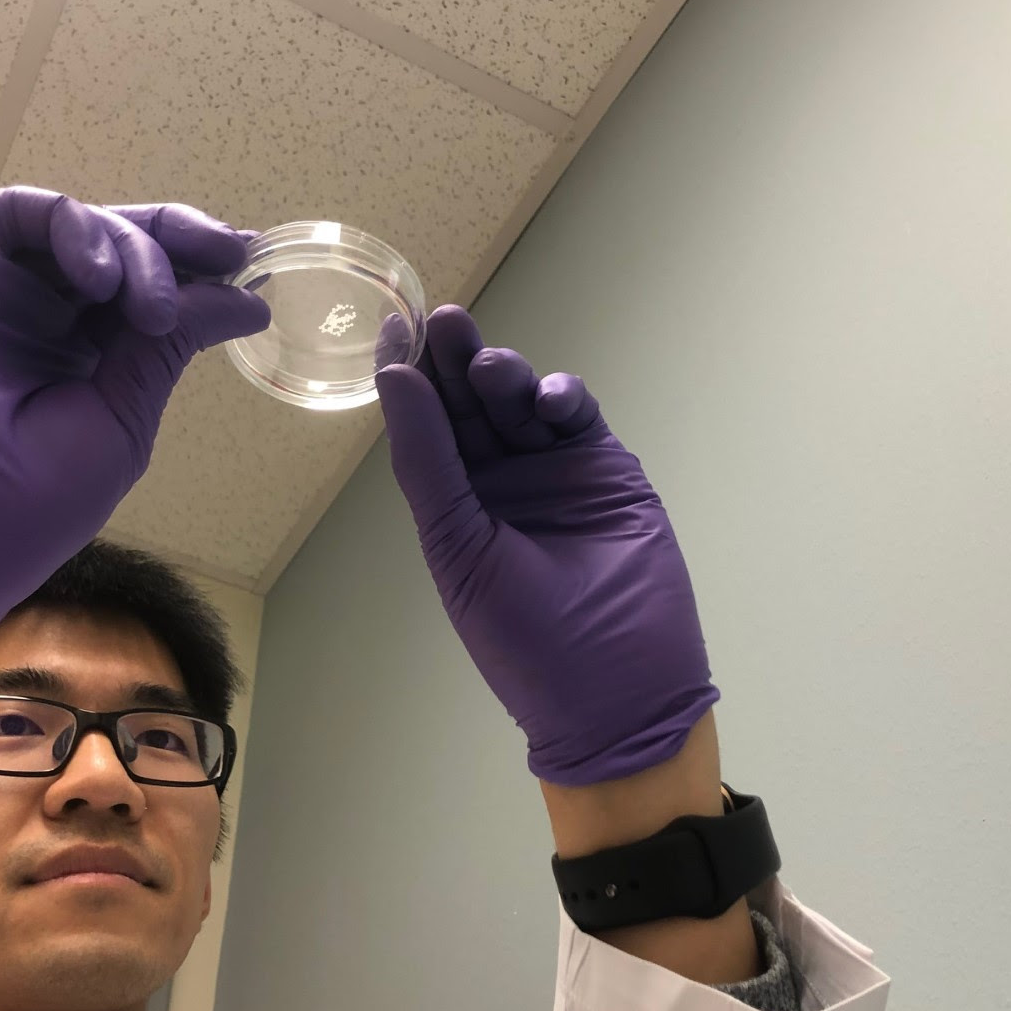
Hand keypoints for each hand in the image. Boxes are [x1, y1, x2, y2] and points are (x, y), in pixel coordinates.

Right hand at [0, 186, 268, 693]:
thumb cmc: (18, 506)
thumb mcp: (117, 423)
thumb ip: (165, 351)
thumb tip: (242, 300)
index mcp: (86, 362)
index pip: (152, 297)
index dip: (202, 275)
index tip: (251, 267)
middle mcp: (45, 319)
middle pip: (124, 247)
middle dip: (182, 242)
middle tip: (231, 251)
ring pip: (82, 227)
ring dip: (134, 249)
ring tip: (150, 309)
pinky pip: (20, 214)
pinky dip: (74, 226)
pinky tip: (102, 277)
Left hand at [376, 306, 717, 785]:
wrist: (618, 691)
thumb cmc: (524, 636)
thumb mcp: (458, 549)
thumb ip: (428, 463)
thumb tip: (394, 379)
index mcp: (454, 504)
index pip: (424, 428)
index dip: (407, 376)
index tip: (392, 325)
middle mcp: (499, 481)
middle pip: (469, 404)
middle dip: (454, 360)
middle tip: (444, 320)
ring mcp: (554, 472)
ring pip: (520, 402)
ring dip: (504, 376)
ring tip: (489, 368)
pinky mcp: (607, 469)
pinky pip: (577, 418)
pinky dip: (561, 398)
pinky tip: (545, 401)